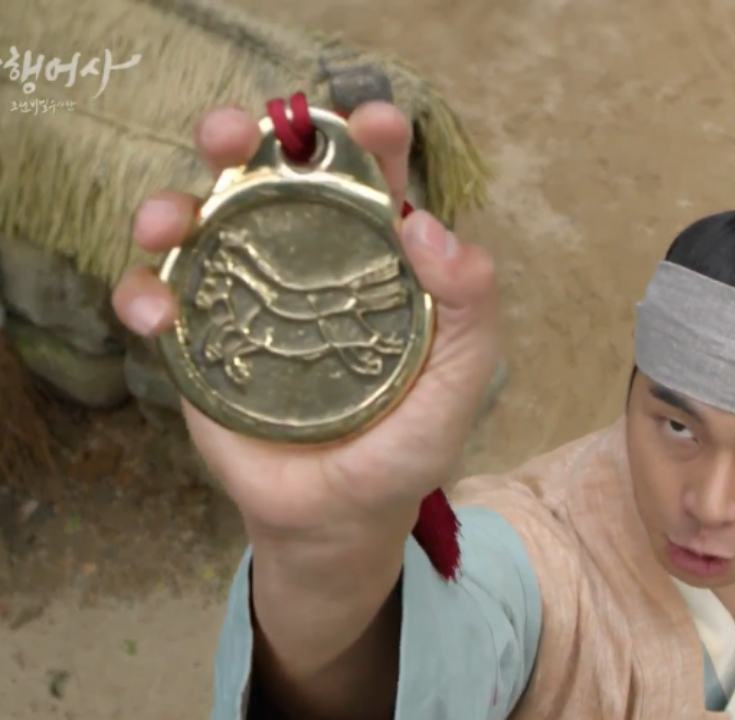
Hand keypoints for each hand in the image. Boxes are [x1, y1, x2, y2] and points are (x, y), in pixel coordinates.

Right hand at [111, 103, 498, 544]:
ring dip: (172, 202)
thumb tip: (430, 226)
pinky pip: (154, 296)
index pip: (372, 176)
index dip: (371, 135)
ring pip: (197, 218)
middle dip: (246, 137)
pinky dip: (142, 293)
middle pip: (269, 173)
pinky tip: (156, 317)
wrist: (339, 518)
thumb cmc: (407, 444)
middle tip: (236, 135)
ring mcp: (246, 293)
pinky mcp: (197, 337)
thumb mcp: (459, 381)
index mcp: (376, 257)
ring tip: (170, 223)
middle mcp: (306, 259)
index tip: (373, 120)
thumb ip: (471, 308)